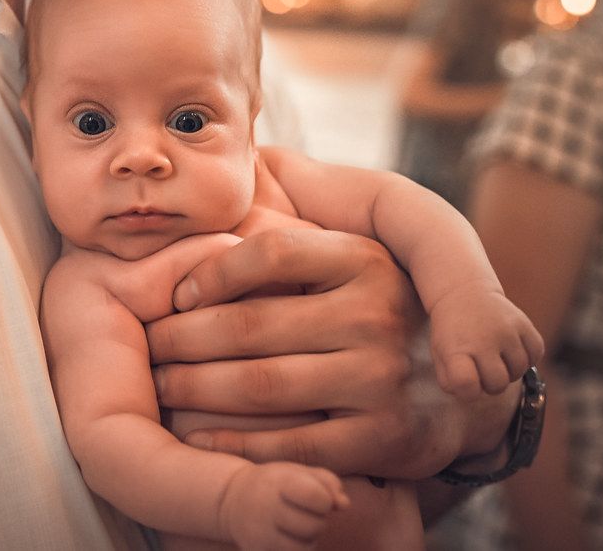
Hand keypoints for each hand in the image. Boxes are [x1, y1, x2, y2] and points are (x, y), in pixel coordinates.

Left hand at [146, 228, 520, 478]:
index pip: (272, 251)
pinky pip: (286, 445)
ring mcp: (383, 378)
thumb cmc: (378, 313)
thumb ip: (302, 212)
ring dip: (193, 390)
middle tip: (148, 347)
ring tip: (160, 388)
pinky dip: (231, 445)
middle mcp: (379, 313)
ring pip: (259, 386)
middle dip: (180, 339)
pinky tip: (198, 439)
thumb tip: (243, 156)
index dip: (210, 272)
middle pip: (251, 325)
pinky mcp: (383, 438)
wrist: (454, 395)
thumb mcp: (359, 252)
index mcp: (367, 259)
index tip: (174, 294)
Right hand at [220, 462, 347, 549]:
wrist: (232, 499)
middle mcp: (266, 508)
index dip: (325, 500)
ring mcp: (259, 534)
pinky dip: (296, 549)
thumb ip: (328, 482)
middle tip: (306, 512)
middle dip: (319, 520)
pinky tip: (288, 537)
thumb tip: (344, 505)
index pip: (318, 498)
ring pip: (305, 548)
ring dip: (309, 538)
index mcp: (279, 482)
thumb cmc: (276, 483)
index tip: (316, 497)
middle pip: (315, 526)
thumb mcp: (299, 472)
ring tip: (297, 525)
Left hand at [430, 281, 543, 400]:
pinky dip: (527, 357)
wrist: (464, 295)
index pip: (466, 383)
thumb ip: (451, 381)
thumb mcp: (441, 356)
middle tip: (482, 368)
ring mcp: (505, 330)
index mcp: (455, 349)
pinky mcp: (523, 322)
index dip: (468, 391)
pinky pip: (536, 354)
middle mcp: (482, 339)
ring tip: (496, 356)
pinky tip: (512, 349)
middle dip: (491, 384)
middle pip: (497, 385)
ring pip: (519, 372)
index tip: (467, 380)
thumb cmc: (452, 334)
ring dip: (509, 371)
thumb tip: (473, 392)